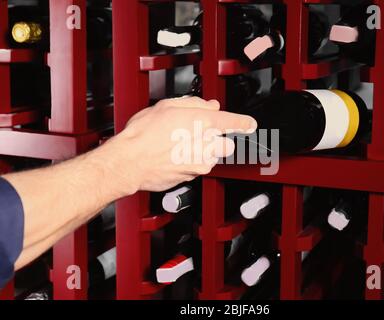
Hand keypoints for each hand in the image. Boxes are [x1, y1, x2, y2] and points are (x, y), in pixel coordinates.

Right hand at [93, 97, 256, 194]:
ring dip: (203, 151)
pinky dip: (191, 161)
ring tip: (180, 144)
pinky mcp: (192, 176)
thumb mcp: (167, 106)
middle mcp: (206, 145)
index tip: (249, 124)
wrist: (130, 162)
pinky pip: (199, 167)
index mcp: (203, 123)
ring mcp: (200, 163)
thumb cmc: (143, 135)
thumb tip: (209, 106)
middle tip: (199, 133)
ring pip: (213, 157)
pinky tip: (174, 154)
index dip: (244, 122)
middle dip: (218, 139)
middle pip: (227, 144)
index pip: (234, 122)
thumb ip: (194, 104)